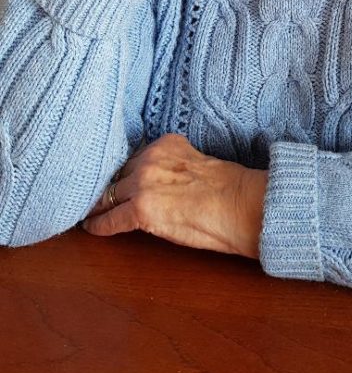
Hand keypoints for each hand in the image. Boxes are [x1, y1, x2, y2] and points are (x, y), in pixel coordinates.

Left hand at [82, 134, 267, 258]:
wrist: (240, 204)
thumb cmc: (230, 190)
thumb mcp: (196, 163)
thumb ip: (173, 166)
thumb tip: (161, 185)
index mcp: (166, 144)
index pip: (135, 158)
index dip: (124, 172)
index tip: (117, 179)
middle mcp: (150, 158)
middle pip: (119, 175)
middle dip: (111, 187)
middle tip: (98, 197)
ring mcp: (143, 183)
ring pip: (110, 195)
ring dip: (101, 204)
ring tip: (90, 211)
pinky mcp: (140, 209)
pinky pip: (110, 219)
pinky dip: (99, 225)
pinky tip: (91, 228)